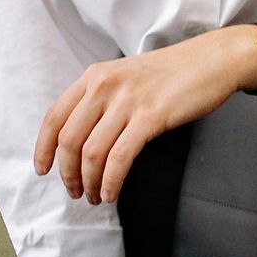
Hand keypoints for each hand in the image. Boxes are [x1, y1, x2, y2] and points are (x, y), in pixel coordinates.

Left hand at [35, 28, 256, 205]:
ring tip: (94, 196)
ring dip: (89, 182)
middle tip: (75, 192)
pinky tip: (112, 192)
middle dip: (68, 173)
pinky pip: (120, 157)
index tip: (43, 169)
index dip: (44, 148)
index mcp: (93, 77)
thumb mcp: (124, 78)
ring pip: (92, 152)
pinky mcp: (151, 116)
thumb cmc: (171, 74)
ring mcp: (127, 101)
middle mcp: (104, 86)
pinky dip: (111, 180)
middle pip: (69, 140)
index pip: (54, 117)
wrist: (212, 60)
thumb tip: (79, 139)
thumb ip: (100, 101)